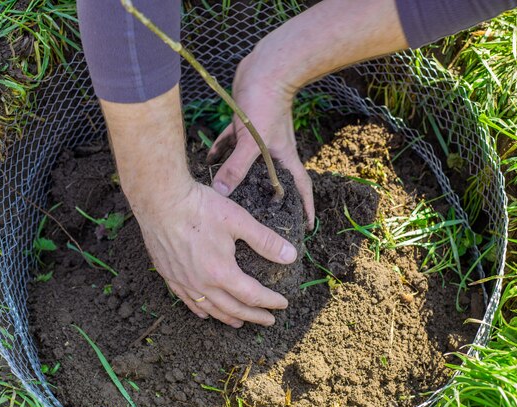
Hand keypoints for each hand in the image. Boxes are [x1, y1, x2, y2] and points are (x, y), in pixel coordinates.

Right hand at [135, 180, 296, 327]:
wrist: (160, 201)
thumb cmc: (200, 208)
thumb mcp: (239, 220)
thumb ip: (265, 241)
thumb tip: (290, 256)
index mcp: (222, 272)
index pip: (252, 295)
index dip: (270, 301)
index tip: (283, 304)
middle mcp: (202, 283)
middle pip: (232, 308)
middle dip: (253, 316)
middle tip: (268, 320)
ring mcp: (183, 281)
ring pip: (209, 309)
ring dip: (228, 317)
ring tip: (240, 323)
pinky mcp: (169, 274)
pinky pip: (186, 300)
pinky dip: (199, 310)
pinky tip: (204, 313)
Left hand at [207, 56, 314, 228]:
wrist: (265, 69)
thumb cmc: (265, 104)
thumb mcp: (252, 141)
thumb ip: (236, 167)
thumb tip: (221, 192)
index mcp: (284, 158)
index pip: (301, 189)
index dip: (306, 208)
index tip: (307, 227)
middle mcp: (274, 151)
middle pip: (273, 179)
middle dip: (267, 197)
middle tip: (259, 216)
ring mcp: (260, 138)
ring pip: (249, 163)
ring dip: (239, 175)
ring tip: (227, 191)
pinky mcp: (247, 125)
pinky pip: (233, 144)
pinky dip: (222, 151)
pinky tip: (208, 159)